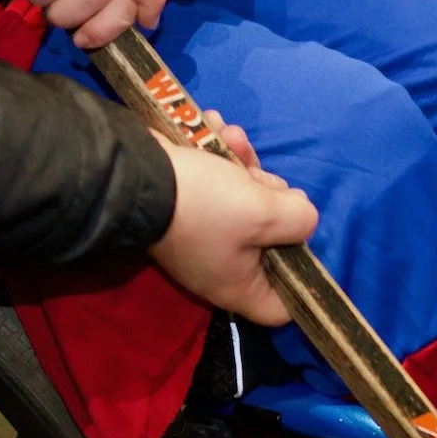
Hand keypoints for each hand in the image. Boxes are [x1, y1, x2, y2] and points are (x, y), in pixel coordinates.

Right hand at [146, 134, 316, 326]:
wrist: (134, 173)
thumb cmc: (203, 205)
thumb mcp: (263, 212)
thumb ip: (299, 219)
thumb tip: (302, 214)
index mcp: (237, 286)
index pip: (282, 307)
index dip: (300, 275)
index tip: (300, 234)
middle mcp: (219, 266)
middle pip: (267, 240)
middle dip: (270, 198)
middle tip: (261, 178)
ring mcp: (199, 236)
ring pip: (242, 202)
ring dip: (243, 165)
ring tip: (233, 138)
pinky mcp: (184, 207)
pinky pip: (214, 185)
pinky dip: (218, 157)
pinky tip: (214, 130)